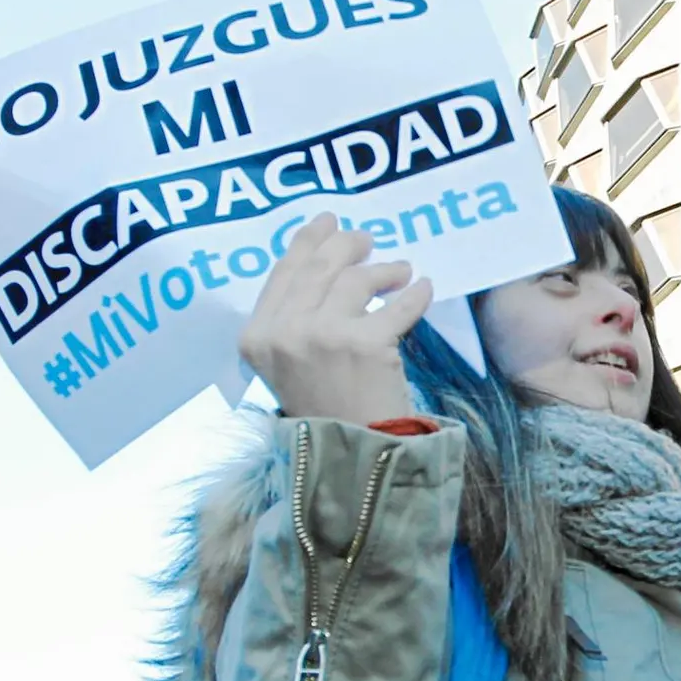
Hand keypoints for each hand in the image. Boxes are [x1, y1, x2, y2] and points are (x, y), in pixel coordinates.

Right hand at [238, 213, 433, 424]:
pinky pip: (397, 305)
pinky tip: (424, 290)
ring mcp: (324, 336)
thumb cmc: (323, 413)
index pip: (283, 273)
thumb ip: (293, 320)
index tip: (328, 221)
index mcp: (256, 337)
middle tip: (368, 240)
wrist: (351, 459)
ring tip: (401, 272)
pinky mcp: (365, 344)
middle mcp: (284, 332)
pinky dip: (415, 294)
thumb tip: (322, 262)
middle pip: (318, 267)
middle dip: (347, 245)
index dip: (307, 241)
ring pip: (356, 278)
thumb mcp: (287, 366)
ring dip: (384, 269)